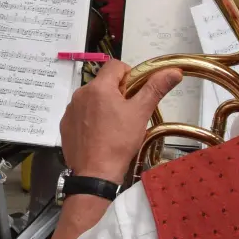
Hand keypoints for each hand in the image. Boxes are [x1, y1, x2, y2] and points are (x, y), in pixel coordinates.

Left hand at [59, 60, 181, 183]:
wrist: (95, 173)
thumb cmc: (119, 141)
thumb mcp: (140, 113)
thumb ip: (155, 88)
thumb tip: (173, 71)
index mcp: (98, 87)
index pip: (115, 65)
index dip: (129, 75)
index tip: (135, 93)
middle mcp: (80, 93)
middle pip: (103, 83)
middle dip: (116, 93)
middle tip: (127, 113)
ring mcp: (70, 110)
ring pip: (91, 99)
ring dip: (103, 106)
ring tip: (113, 127)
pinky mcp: (65, 125)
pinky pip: (80, 114)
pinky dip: (90, 119)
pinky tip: (99, 135)